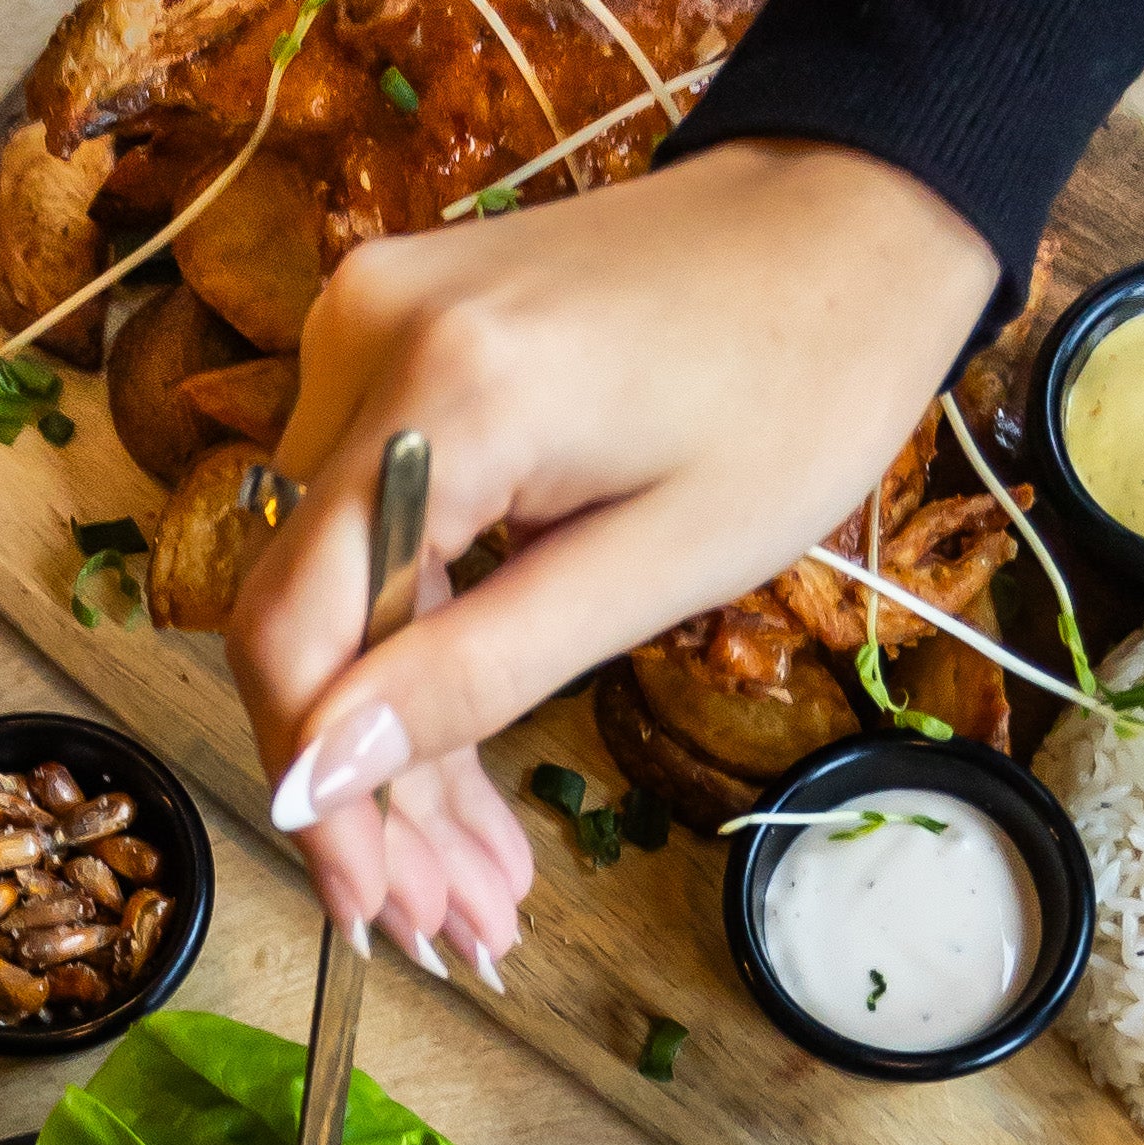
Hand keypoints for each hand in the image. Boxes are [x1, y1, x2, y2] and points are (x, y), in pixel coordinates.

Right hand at [224, 138, 997, 965]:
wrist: (848, 216)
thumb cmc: (796, 382)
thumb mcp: (657, 567)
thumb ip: (476, 673)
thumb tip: (315, 780)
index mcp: (446, 392)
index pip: (296, 625)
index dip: (317, 787)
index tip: (369, 911)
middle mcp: (370, 339)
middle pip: (310, 619)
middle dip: (372, 794)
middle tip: (447, 929)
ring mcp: (372, 330)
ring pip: (339, 592)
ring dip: (396, 742)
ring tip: (475, 881)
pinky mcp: (394, 343)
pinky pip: (373, 531)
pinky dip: (417, 647)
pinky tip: (466, 763)